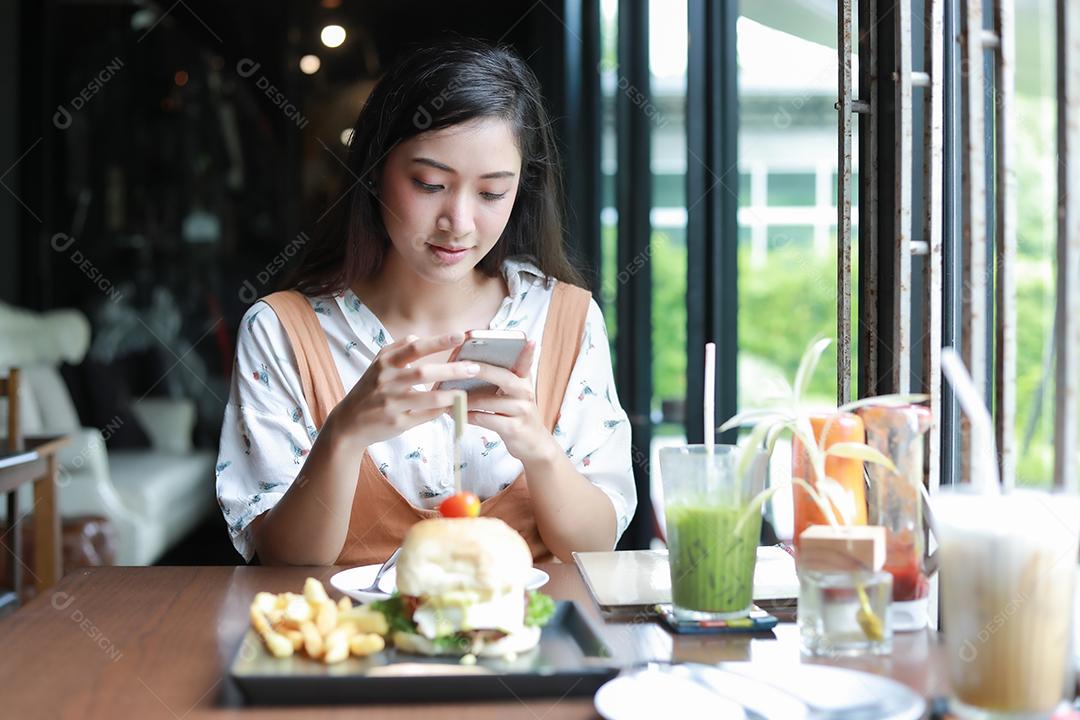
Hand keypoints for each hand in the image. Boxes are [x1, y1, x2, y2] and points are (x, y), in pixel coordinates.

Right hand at [326, 333, 481, 447]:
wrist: (348, 423)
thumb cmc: (368, 391)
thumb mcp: (376, 366)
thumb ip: (395, 349)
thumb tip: (416, 338)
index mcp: (384, 364)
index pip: (414, 349)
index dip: (438, 341)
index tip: (460, 336)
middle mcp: (387, 382)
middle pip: (424, 373)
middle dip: (452, 370)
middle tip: (474, 367)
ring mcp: (392, 404)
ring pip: (427, 398)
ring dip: (450, 395)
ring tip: (466, 391)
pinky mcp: (397, 423)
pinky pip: (425, 416)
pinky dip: (440, 411)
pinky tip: (453, 407)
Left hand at [464, 341, 557, 465]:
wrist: (533, 444)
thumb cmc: (516, 413)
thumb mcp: (516, 393)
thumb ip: (502, 377)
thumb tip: (471, 363)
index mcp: (524, 381)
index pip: (527, 362)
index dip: (528, 352)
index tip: (529, 340)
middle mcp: (526, 393)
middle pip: (503, 377)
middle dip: (480, 370)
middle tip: (459, 365)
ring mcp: (521, 411)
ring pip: (488, 401)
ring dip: (464, 399)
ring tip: (446, 396)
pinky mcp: (513, 428)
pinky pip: (485, 419)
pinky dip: (466, 416)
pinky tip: (454, 413)